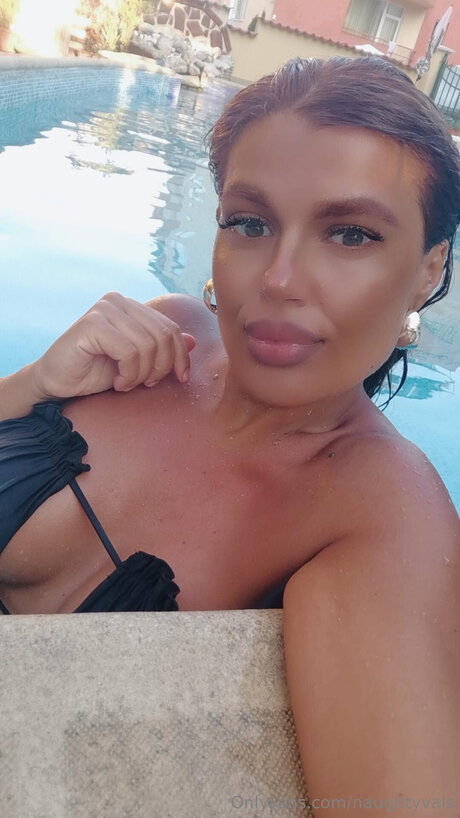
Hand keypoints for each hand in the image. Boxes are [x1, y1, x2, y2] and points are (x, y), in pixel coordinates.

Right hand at [30, 292, 195, 400]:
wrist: (58, 382)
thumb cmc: (96, 372)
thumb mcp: (138, 363)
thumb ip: (162, 349)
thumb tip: (193, 341)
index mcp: (131, 306)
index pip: (170, 328)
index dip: (180, 356)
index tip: (180, 379)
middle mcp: (118, 301)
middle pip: (163, 335)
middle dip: (161, 367)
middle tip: (145, 384)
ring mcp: (104, 309)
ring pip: (147, 345)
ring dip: (141, 374)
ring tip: (126, 383)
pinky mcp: (92, 323)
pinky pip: (129, 351)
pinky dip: (128, 373)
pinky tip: (117, 381)